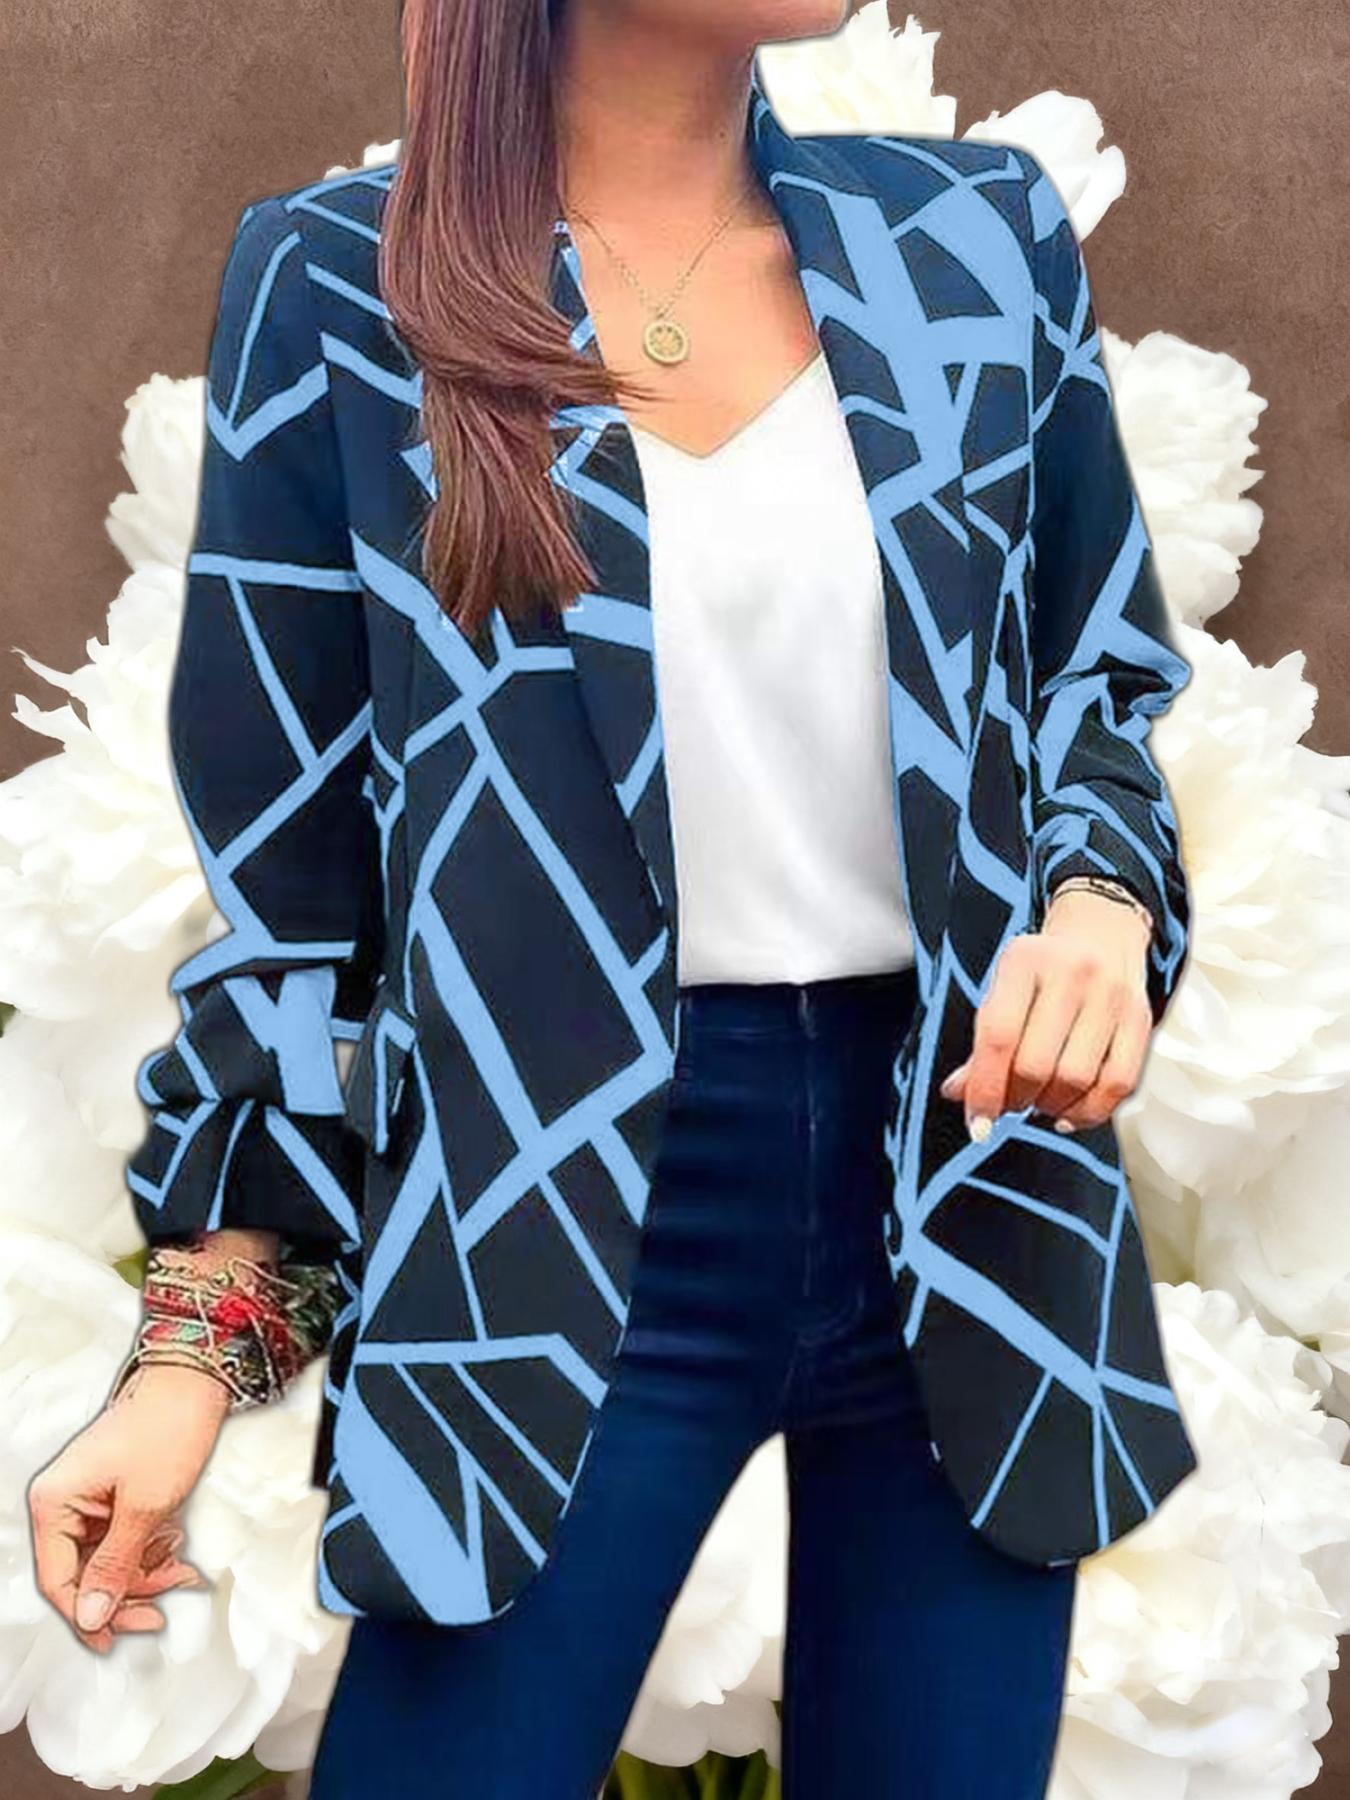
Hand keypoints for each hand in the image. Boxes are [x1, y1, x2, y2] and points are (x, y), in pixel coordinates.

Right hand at [28, 1362, 229, 1653]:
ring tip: (179, 1568)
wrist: (196, 1381)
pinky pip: (123, 1540)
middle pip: (84, 1574)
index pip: (59, 1580)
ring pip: (108, 1561)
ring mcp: (90, 1498)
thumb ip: (116, 1565)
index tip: (113, 1638)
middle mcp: (65, 1501)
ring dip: (144, 1572)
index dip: (87, 1615)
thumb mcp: (145, 1507)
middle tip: (160, 1606)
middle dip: (126, 1591)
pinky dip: (150, 1550)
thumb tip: (92, 1615)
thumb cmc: (167, 1427)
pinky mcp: (115, 1495)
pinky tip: (174, 1548)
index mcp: (55, 1502)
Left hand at [938, 888, 1154, 1138]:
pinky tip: (1068, 1113)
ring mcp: (1111, 996)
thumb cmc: (1042, 969)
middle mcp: (1072, 973)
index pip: (998, 1036)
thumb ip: (981, 1042)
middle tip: (1008, 1104)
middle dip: (1015, 1098)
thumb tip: (959, 1093)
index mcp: (1025, 960)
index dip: (984, 1088)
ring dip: (1049, 1106)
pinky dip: (1089, 1111)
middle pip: (1037, 1064)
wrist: (1101, 931)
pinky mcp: (1140, 1019)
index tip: (977, 1121)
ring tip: (1037, 1102)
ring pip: (1077, 1079)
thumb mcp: (1003, 988)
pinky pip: (1118, 1084)